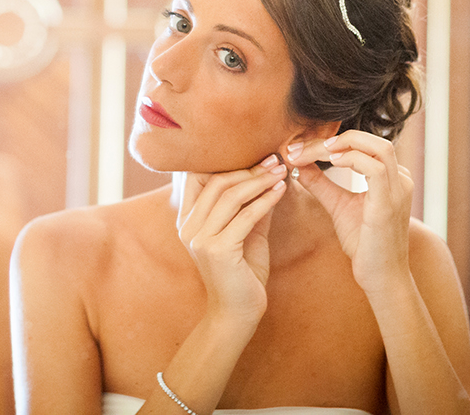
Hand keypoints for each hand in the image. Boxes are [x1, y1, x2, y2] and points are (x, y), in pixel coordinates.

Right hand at [175, 156, 287, 329]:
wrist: (238, 313)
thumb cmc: (242, 273)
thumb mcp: (247, 233)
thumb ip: (252, 206)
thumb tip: (270, 176)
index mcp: (189, 220)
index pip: (199, 178)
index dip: (227, 163)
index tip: (258, 155)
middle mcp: (188, 227)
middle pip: (216, 183)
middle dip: (248, 169)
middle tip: (274, 160)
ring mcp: (200, 239)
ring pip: (229, 196)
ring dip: (258, 181)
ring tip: (280, 171)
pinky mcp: (217, 250)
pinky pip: (244, 217)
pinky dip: (265, 200)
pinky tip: (281, 191)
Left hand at [287, 131, 413, 299]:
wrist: (381, 277)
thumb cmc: (364, 243)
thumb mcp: (338, 205)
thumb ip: (320, 183)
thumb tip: (297, 163)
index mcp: (392, 176)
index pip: (364, 144)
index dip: (330, 141)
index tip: (298, 148)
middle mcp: (400, 179)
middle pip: (371, 140)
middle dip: (335, 138)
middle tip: (302, 146)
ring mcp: (398, 191)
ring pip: (378, 147)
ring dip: (344, 144)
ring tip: (317, 151)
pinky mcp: (389, 204)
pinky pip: (376, 169)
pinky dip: (352, 159)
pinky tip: (332, 163)